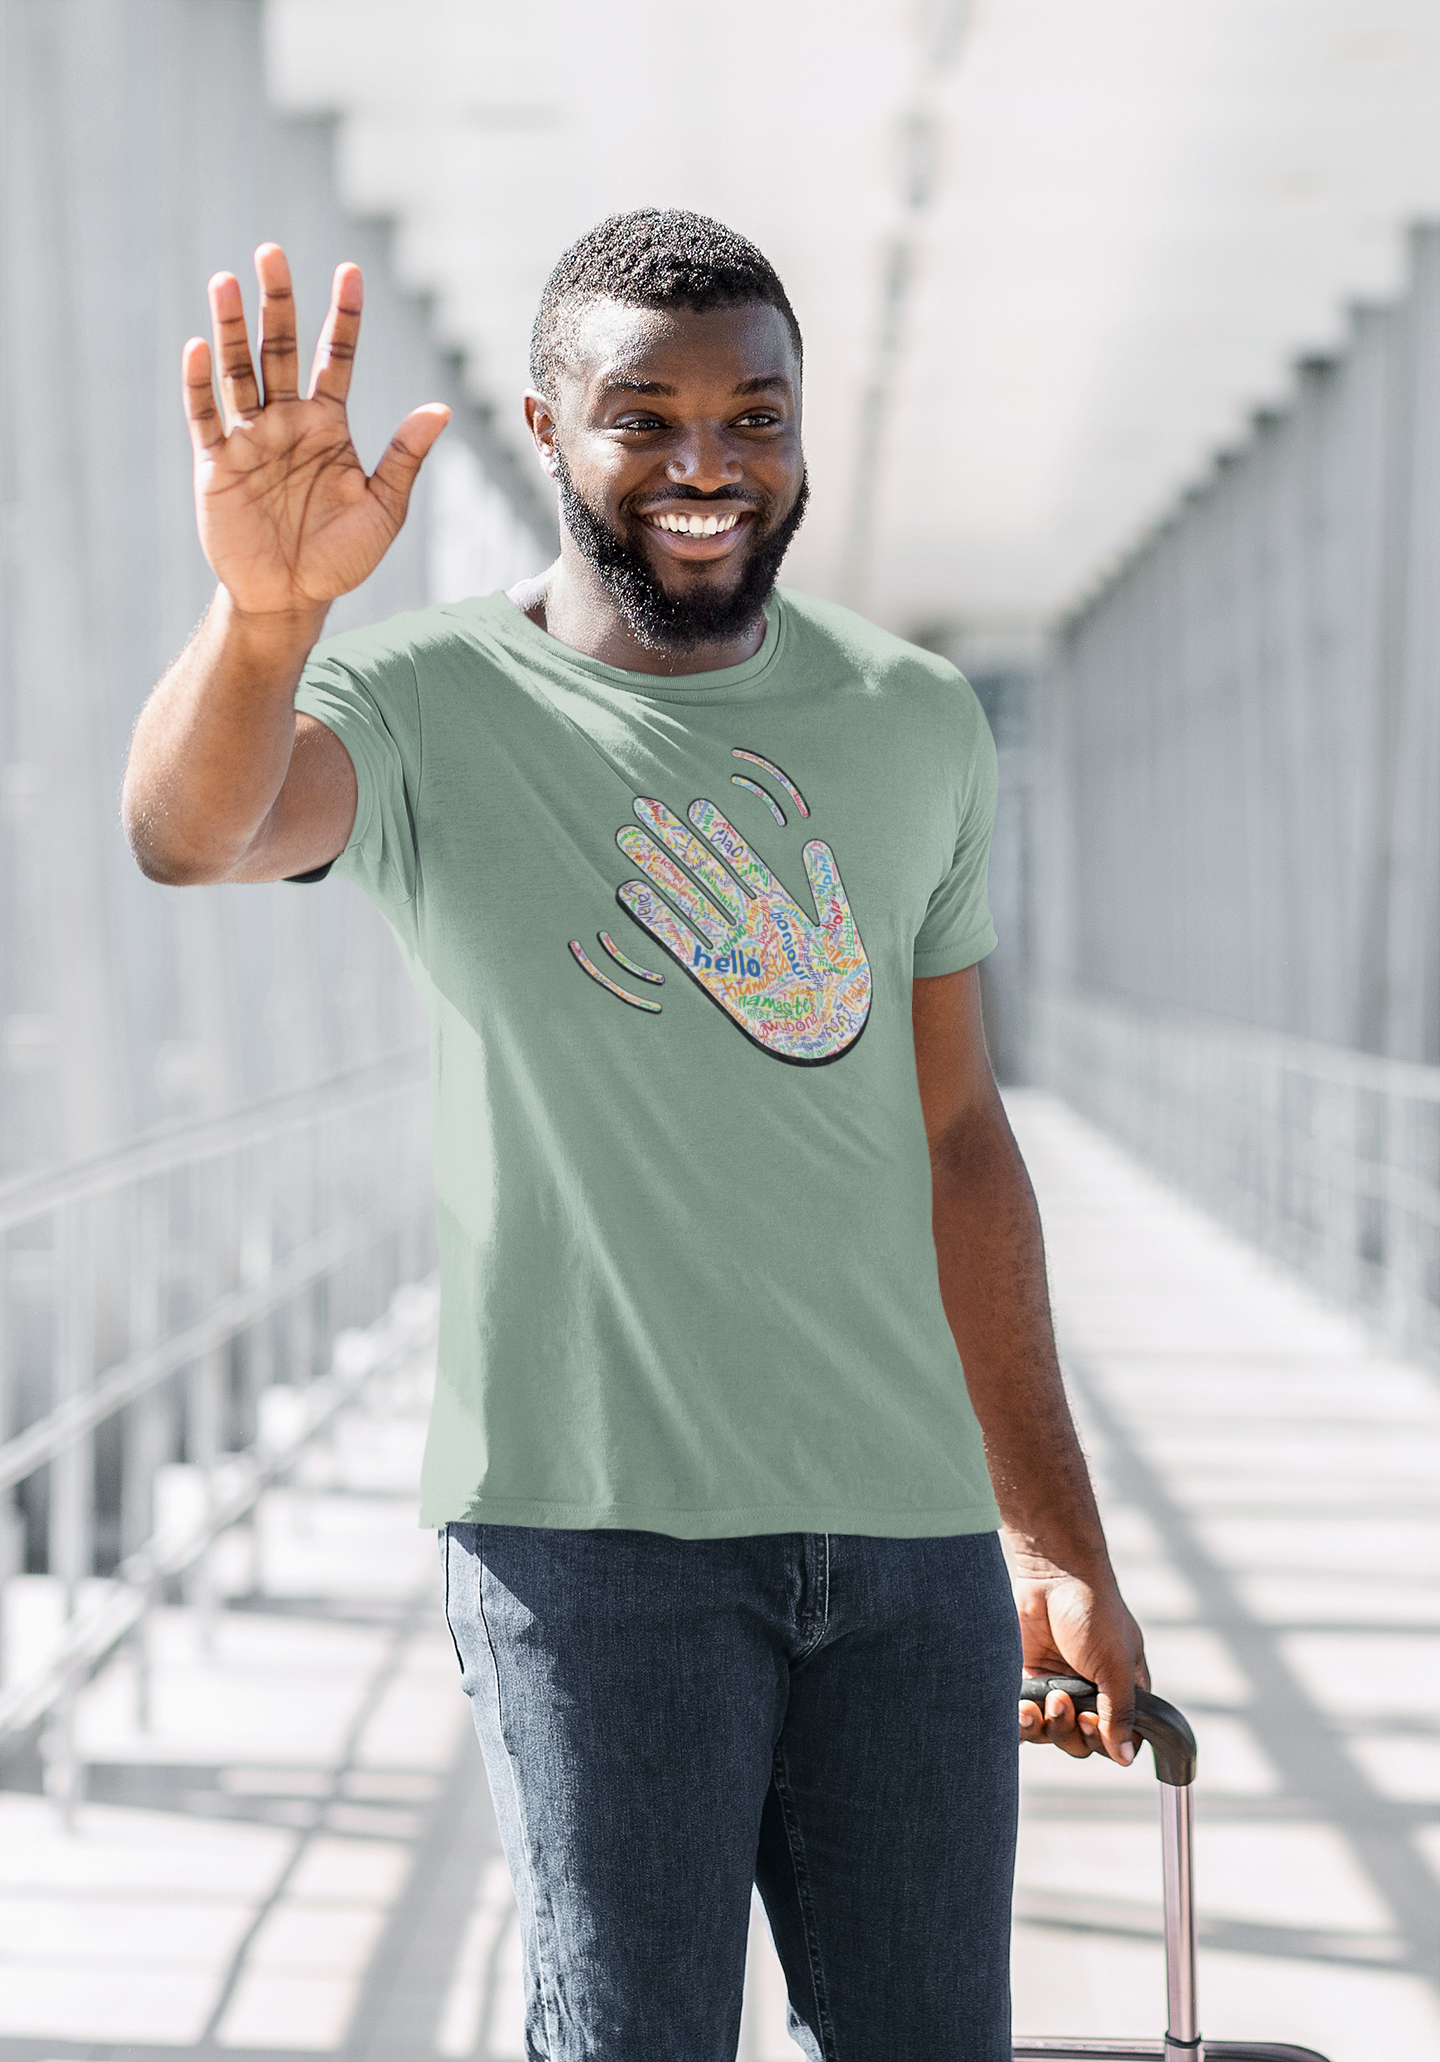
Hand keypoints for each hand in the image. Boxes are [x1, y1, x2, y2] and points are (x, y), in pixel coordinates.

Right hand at [181, 244, 449, 616]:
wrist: (292, 599)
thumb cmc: (340, 557)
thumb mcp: (382, 508)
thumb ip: (404, 458)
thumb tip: (441, 409)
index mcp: (327, 425)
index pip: (335, 357)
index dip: (342, 316)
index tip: (350, 271)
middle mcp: (286, 421)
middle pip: (278, 349)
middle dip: (276, 302)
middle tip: (271, 252)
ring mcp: (249, 438)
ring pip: (237, 371)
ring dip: (231, 328)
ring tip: (226, 282)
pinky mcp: (216, 464)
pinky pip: (205, 416)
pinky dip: (199, 384)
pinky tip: (199, 348)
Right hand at [615, 795, 871, 1062]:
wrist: (830, 1037)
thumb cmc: (844, 989)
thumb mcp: (843, 933)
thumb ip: (827, 890)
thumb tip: (814, 844)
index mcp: (779, 908)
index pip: (742, 862)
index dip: (720, 836)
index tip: (697, 806)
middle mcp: (748, 922)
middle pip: (706, 873)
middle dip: (678, 842)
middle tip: (647, 808)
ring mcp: (729, 946)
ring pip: (688, 899)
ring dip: (660, 871)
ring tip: (631, 840)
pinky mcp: (716, 976)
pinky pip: (681, 942)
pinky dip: (657, 919)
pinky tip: (633, 894)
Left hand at [1014, 1569, 1147, 1765]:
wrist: (1052, 1575)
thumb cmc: (1094, 1613)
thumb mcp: (1115, 1664)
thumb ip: (1119, 1712)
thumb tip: (1125, 1758)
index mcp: (1121, 1692)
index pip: (1118, 1741)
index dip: (1102, 1741)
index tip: (1089, 1719)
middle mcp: (1091, 1696)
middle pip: (1081, 1743)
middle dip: (1069, 1730)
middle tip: (1062, 1701)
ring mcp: (1059, 1689)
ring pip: (1051, 1734)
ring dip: (1045, 1726)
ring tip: (1043, 1700)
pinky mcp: (1031, 1680)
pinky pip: (1025, 1717)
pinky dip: (1021, 1721)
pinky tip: (1021, 1709)